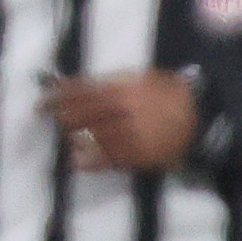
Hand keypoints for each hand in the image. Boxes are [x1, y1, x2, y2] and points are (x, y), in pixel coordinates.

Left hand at [42, 71, 197, 173]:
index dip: (55, 98)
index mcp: (122, 88)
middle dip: (62, 119)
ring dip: (73, 139)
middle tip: (52, 121)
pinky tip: (77, 161)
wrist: (200, 117)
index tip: (41, 104)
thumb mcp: (136, 78)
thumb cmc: (166, 94)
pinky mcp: (139, 154)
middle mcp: (123, 110)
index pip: (78, 92)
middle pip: (80, 116)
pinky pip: (108, 160)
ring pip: (91, 138)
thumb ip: (102, 82)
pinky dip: (89, 162)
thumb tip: (61, 83)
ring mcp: (131, 134)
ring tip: (67, 139)